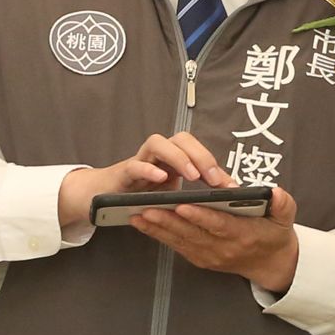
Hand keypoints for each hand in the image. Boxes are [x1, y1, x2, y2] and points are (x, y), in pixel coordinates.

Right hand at [57, 132, 231, 228]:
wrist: (104, 196)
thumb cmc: (142, 192)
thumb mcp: (173, 193)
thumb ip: (197, 192)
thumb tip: (229, 194)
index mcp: (174, 157)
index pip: (198, 150)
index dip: (215, 165)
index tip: (230, 185)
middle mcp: (159, 153)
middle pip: (182, 139)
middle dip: (200, 155)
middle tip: (212, 178)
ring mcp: (141, 159)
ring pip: (159, 143)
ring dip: (178, 157)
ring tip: (192, 176)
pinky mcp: (124, 171)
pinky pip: (135, 164)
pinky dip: (148, 168)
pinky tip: (161, 177)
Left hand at [131, 187, 299, 293]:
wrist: (271, 264)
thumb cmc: (275, 234)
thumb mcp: (285, 217)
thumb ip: (282, 204)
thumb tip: (275, 192)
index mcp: (243, 235)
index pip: (218, 225)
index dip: (200, 216)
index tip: (182, 205)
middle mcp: (223, 249)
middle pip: (192, 234)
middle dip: (168, 221)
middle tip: (147, 208)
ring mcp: (209, 256)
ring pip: (180, 241)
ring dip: (158, 229)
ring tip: (137, 215)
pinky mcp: (200, 259)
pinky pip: (177, 246)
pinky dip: (159, 235)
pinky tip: (143, 224)